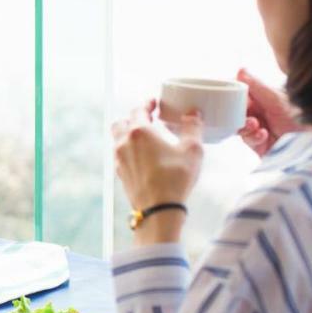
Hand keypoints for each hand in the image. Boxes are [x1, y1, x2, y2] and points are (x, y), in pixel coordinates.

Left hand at [112, 100, 202, 242]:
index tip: (153, 103)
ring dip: (127, 132)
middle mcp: (124, 142)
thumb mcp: (192, 150)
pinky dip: (127, 148)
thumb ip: (193, 127)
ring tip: (144, 135)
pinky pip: (119, 154)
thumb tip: (194, 113)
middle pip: (122, 121)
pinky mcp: (119, 172)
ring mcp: (119, 158)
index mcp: (140, 131)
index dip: (146, 104)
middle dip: (134, 117)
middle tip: (148, 118)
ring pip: (117, 137)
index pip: (138, 110)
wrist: (158, 209)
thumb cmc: (175, 178)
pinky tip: (140, 155)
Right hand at [236, 68, 304, 156]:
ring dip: (245, 125)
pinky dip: (252, 136)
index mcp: (263, 99)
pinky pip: (247, 139)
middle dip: (238, 113)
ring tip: (255, 125)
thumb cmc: (302, 119)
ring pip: (239, 125)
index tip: (230, 97)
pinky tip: (263, 134)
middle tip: (245, 113)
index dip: (234, 96)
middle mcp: (260, 113)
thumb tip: (241, 70)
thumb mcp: (277, 99)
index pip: (241, 94)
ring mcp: (259, 129)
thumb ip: (257, 86)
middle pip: (237, 111)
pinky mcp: (259, 144)